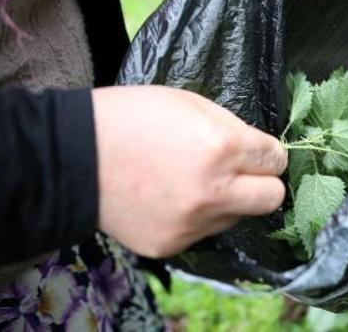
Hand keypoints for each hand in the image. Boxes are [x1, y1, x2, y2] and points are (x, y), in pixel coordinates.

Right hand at [92, 85, 286, 257]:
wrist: (71, 156)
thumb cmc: (131, 117)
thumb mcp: (190, 102)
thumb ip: (232, 127)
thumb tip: (259, 149)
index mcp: (222, 149)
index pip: (276, 158)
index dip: (269, 152)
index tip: (259, 152)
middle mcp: (214, 193)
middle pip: (273, 198)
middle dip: (265, 182)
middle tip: (244, 173)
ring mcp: (192, 224)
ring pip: (236, 217)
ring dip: (227, 201)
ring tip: (191, 182)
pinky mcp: (171, 244)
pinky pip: (202, 232)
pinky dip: (195, 217)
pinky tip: (168, 199)